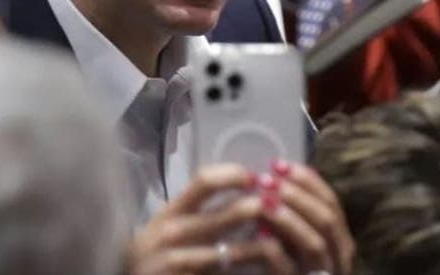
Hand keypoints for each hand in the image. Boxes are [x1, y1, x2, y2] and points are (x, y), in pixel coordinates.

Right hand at [125, 164, 294, 274]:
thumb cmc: (154, 255)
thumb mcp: (168, 225)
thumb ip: (198, 209)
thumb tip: (246, 186)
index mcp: (171, 212)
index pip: (206, 180)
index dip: (237, 175)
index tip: (257, 179)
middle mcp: (174, 234)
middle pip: (233, 213)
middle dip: (265, 208)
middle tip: (284, 209)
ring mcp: (179, 262)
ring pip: (239, 250)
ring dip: (269, 246)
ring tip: (283, 243)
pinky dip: (255, 271)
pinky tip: (268, 268)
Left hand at [258, 160, 355, 274]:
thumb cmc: (287, 271)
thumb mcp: (294, 240)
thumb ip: (293, 217)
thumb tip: (278, 178)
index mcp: (339, 241)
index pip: (331, 202)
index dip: (307, 180)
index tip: (279, 164)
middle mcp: (339, 257)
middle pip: (327, 217)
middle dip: (297, 194)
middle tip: (268, 180)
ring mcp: (325, 273)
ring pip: (315, 241)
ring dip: (289, 217)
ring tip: (263, 200)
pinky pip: (293, 267)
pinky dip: (278, 249)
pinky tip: (259, 235)